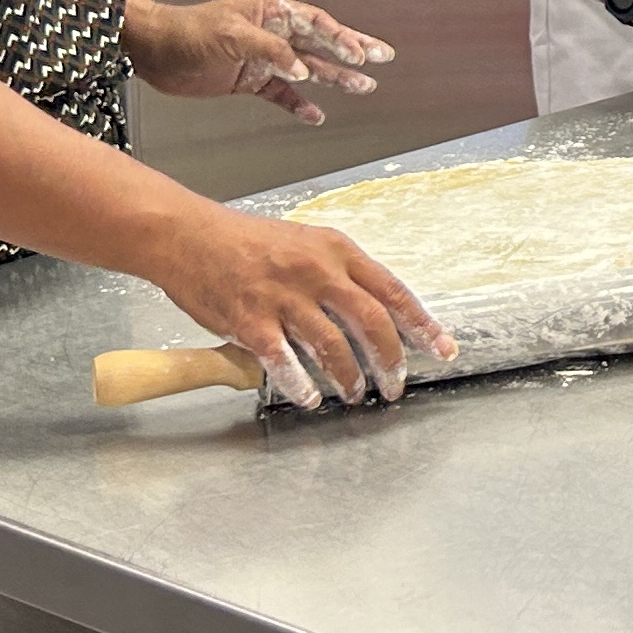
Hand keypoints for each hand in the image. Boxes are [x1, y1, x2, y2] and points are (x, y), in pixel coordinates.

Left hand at [128, 0, 393, 122]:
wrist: (153, 51)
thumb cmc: (188, 32)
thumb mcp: (231, 36)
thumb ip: (270, 51)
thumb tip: (301, 70)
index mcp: (271, 12)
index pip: (315, 23)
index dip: (340, 37)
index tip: (360, 53)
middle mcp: (272, 33)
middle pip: (320, 43)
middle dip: (351, 51)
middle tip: (381, 58)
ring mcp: (263, 58)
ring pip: (308, 69)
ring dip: (334, 78)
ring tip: (363, 87)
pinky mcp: (250, 80)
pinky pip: (282, 94)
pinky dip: (299, 104)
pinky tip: (316, 115)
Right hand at [151, 202, 450, 408]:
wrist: (189, 235)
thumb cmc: (246, 242)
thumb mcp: (305, 244)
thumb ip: (339, 276)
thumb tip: (373, 314)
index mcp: (336, 250)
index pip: (394, 291)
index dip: (423, 325)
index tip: (443, 348)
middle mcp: (316, 271)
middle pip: (372, 323)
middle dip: (391, 361)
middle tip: (395, 385)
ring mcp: (283, 296)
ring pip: (333, 347)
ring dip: (349, 378)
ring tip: (354, 394)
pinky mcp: (251, 320)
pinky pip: (285, 362)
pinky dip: (301, 385)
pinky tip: (308, 397)